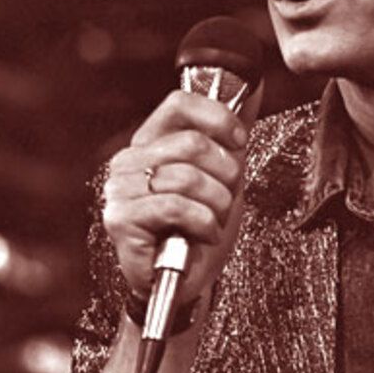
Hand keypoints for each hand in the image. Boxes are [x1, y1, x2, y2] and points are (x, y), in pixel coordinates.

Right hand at [102, 85, 261, 309]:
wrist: (184, 281)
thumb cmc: (199, 228)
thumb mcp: (221, 176)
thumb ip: (228, 138)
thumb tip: (252, 92)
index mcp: (149, 142)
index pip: (179, 103)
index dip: (218, 118)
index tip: (238, 142)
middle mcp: (129, 161)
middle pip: (192, 144)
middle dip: (225, 175)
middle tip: (226, 198)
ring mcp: (120, 190)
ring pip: (187, 178)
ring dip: (217, 204)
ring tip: (213, 219)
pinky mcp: (121, 220)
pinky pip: (175, 207)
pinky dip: (203, 222)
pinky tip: (204, 233)